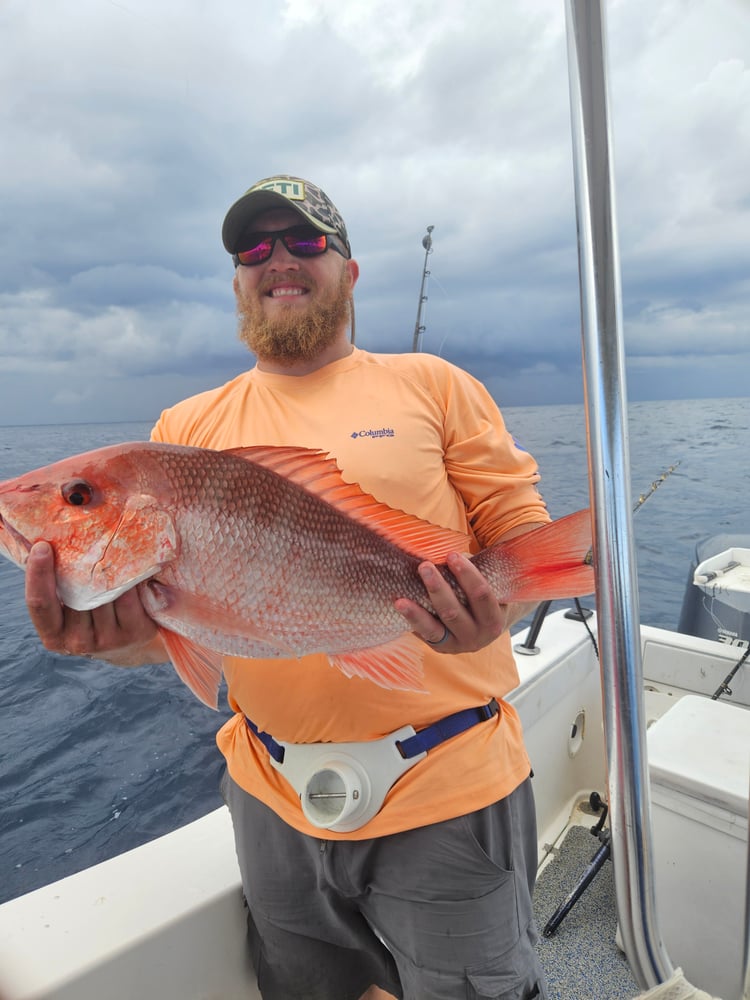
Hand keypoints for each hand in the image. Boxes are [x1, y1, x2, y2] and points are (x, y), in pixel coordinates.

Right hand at [25, 541, 164, 665]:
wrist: (131, 647)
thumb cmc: (92, 618)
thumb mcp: (67, 612)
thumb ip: (58, 587)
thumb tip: (43, 543)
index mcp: (53, 635)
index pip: (40, 604)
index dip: (38, 575)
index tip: (42, 546)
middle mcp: (78, 641)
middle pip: (76, 594)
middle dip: (78, 562)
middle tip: (82, 533)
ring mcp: (107, 640)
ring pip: (104, 593)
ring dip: (105, 565)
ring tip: (106, 539)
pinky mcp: (134, 633)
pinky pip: (128, 596)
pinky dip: (128, 576)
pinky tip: (128, 558)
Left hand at [395, 551, 517, 654]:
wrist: (484, 627)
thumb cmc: (483, 598)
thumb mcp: (488, 587)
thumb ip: (471, 573)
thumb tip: (445, 552)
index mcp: (493, 621)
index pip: (481, 596)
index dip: (468, 575)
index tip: (452, 555)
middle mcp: (477, 637)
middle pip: (454, 612)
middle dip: (438, 588)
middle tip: (424, 566)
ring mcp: (457, 645)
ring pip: (435, 628)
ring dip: (416, 612)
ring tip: (401, 599)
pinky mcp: (440, 647)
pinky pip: (424, 633)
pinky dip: (412, 619)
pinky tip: (399, 606)